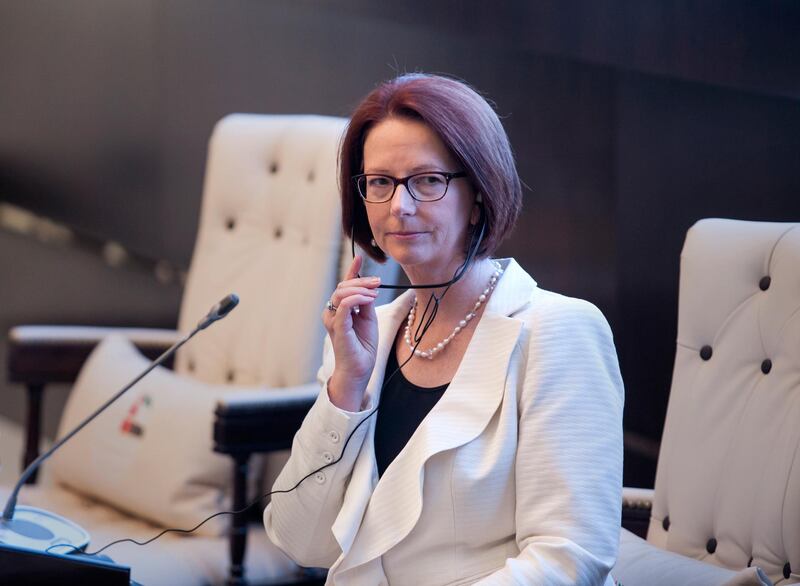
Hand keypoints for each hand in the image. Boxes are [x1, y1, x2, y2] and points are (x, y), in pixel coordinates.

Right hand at [322, 255, 379, 410]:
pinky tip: (367, 299)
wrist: (359, 370)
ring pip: (341, 293)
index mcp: (340, 310)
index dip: (352, 271)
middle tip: (378, 282)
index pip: (344, 286)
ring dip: (360, 288)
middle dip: (362, 280)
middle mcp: (332, 313)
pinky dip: (356, 298)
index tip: (359, 258)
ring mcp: (333, 320)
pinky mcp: (337, 328)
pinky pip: (344, 306)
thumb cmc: (362, 347)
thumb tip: (369, 286)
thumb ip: (366, 303)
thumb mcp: (368, 319)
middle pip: (343, 287)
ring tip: (374, 293)